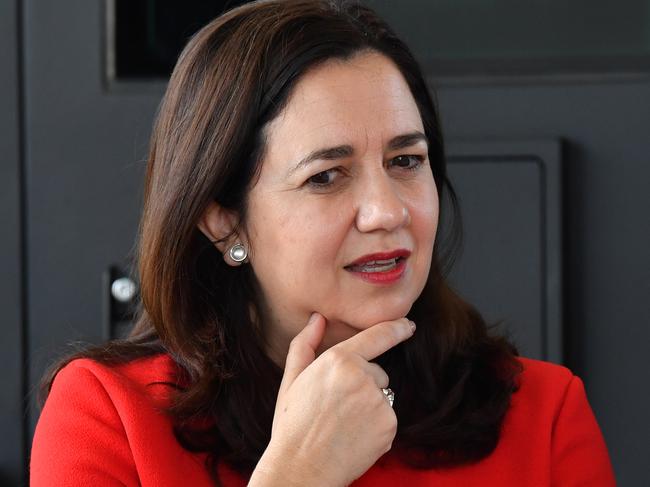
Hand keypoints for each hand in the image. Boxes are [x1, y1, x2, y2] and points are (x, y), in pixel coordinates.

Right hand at [254, 313, 414, 485]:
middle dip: (362, 384)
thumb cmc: (292, 426)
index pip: (377, 336)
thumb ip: (305, 344)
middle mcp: (362, 376)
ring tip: (343, 425)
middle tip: (335, 408)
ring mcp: (378, 401)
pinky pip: (387, 418)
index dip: (396, 328)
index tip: (407, 325)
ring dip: (369, 406)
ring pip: (381, 395)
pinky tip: (354, 437)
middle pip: (376, 372)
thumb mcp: (291, 380)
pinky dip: (376, 427)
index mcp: (338, 360)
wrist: (301, 470)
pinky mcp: (389, 425)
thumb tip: (317, 318)